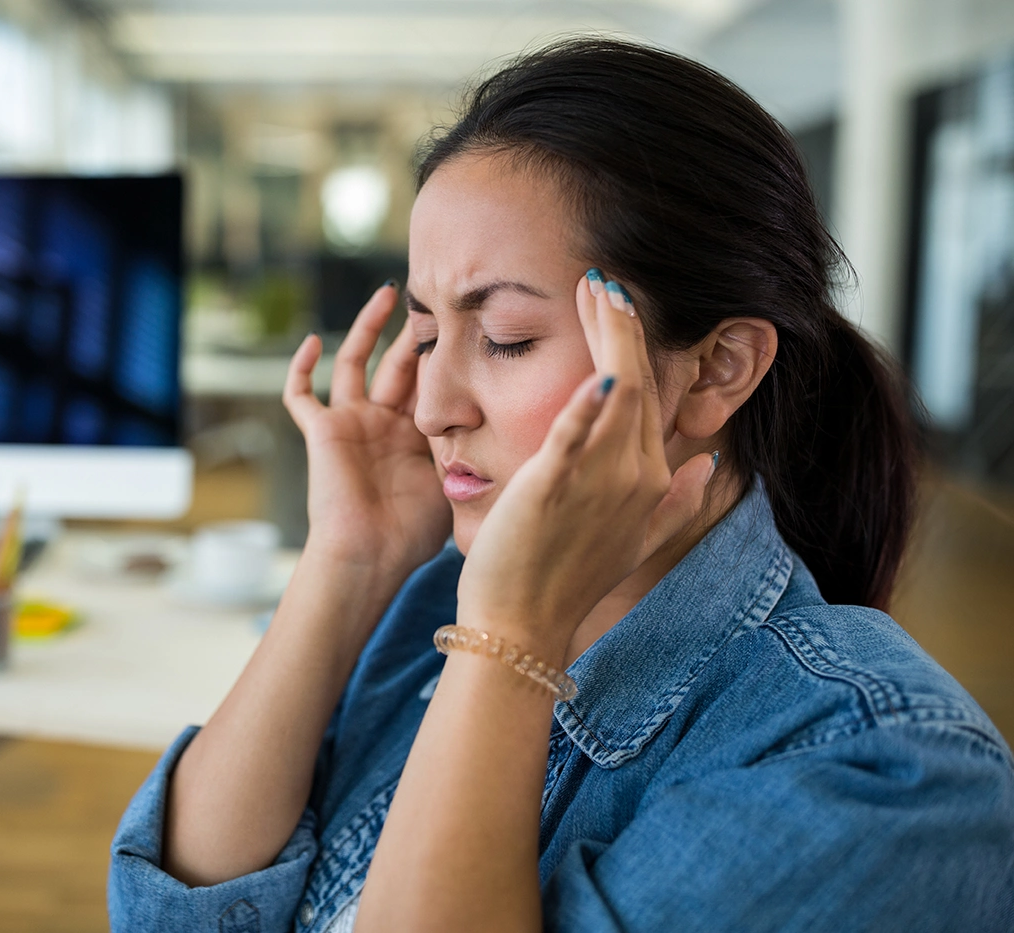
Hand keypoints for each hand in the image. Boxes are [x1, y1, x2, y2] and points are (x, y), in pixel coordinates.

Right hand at [283, 283, 451, 580]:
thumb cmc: (411, 534)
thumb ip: (471, 454)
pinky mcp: (322, 432)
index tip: (469, 323)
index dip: (446, 354)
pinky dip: (300, 368)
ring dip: (368, 328)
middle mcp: (384, 424)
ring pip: (355, 363)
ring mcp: (351, 424)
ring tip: (387, 294)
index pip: (432, 383)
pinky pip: (301, 395)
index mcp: (416, 436)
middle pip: (399, 364)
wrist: (368, 556)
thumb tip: (514, 436)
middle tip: (432, 297)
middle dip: (415, 332)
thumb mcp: (452, 484)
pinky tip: (311, 340)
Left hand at [455, 274, 715, 665]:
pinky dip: (586, 403)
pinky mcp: (554, 487)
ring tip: (594, 290)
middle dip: (621, 325)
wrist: (523, 623)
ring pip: (615, 393)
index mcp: (650, 480)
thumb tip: (710, 464)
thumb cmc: (566, 580)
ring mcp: (598, 482)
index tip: (616, 305)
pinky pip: (575, 437)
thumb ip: (677, 503)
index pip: (649, 396)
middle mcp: (634, 475)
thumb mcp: (635, 541)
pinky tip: (595, 368)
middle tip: (603, 278)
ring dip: (608, 337)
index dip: (634, 345)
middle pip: (636, 382)